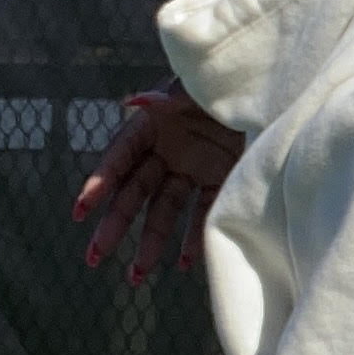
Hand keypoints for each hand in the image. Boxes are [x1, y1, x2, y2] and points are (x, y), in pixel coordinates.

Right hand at [72, 86, 243, 283]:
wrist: (272, 85)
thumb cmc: (225, 79)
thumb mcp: (195, 88)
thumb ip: (165, 99)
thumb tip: (133, 101)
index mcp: (153, 124)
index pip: (120, 157)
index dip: (100, 183)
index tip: (81, 210)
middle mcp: (168, 149)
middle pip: (134, 193)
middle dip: (114, 225)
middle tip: (94, 257)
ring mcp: (193, 166)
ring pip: (164, 211)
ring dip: (151, 242)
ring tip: (137, 275)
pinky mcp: (220, 178)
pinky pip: (203, 212)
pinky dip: (194, 237)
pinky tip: (184, 262)